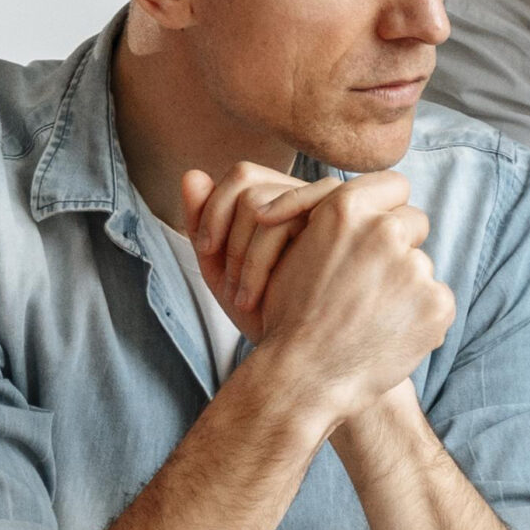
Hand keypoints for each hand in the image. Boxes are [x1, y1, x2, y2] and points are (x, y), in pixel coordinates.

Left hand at [182, 166, 326, 328]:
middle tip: (226, 284)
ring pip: (261, 202)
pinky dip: (256, 260)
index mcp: (283, 199)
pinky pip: (287, 224)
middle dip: (225, 235)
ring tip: (244, 298)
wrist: (297, 356)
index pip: (244, 174)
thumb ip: (202, 223)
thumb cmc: (265, 311)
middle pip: (248, 183)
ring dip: (241, 255)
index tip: (206, 251)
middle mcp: (309, 199)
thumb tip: (191, 173)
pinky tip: (253, 292)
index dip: (214, 208)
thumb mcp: (221, 268)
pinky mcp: (337, 237)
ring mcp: (326, 215)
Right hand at [196, 170, 452, 414]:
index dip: (388, 205)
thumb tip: (194, 173)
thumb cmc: (276, 322)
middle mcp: (384, 229)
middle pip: (413, 221)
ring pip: (422, 265)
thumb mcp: (249, 264)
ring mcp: (416, 266)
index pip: (392, 184)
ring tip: (374, 316)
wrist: (303, 381)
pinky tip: (390, 336)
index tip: (379, 227)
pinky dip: (419, 319)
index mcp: (344, 207)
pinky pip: (436, 301)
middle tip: (376, 276)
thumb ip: (227, 216)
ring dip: (405, 285)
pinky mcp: (436, 304)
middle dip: (399, 245)